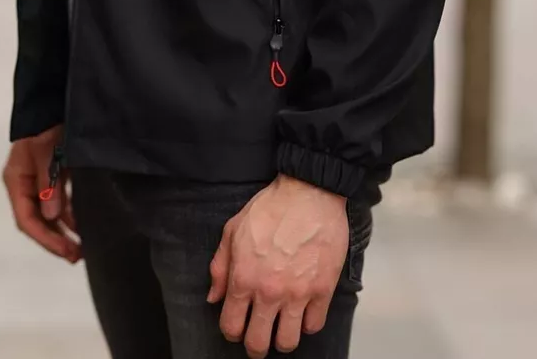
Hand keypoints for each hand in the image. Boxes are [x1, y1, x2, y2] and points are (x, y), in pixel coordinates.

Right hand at [2, 125, 81, 262]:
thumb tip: (52, 216)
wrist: (52, 97)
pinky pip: (58, 200)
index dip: (46, 239)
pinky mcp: (52, 173)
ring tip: (81, 246)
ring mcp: (38, 179)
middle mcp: (25, 183)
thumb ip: (48, 183)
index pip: (27, 219)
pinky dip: (69, 213)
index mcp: (16, 180)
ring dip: (63, 229)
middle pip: (37, 220)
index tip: (66, 251)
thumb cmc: (45, 124)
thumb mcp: (45, 151)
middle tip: (76, 256)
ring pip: (49, 213)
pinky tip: (82, 223)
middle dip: (55, 240)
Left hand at [207, 174, 347, 357]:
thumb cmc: (272, 207)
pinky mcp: (322, 290)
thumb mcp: (233, 229)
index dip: (232, 332)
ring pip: (287, 342)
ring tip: (281, 329)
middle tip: (258, 339)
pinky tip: (302, 312)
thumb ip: (220, 266)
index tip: (237, 328)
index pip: (231, 325)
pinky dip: (307, 324)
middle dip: (255, 346)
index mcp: (243, 277)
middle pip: (258, 343)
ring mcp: (297, 293)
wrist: (309, 192)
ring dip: (282, 340)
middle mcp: (269, 291)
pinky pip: (314, 325)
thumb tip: (214, 297)